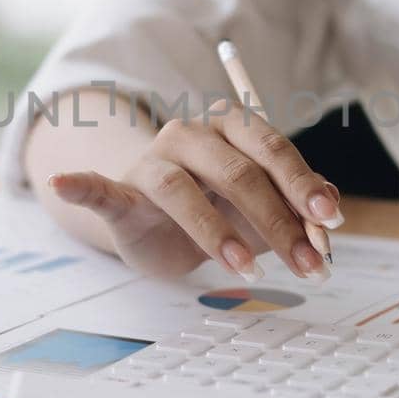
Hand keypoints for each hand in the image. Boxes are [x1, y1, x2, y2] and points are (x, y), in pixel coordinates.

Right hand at [43, 105, 341, 280]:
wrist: (161, 221)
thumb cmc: (221, 207)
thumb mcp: (264, 208)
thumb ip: (298, 208)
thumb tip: (330, 215)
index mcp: (232, 127)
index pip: (272, 149)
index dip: (303, 184)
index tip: (331, 220)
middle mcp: (190, 135)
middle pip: (237, 173)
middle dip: (277, 222)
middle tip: (307, 265)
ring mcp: (152, 162)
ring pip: (182, 190)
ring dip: (218, 232)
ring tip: (248, 270)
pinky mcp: (120, 193)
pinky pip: (98, 187)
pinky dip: (81, 185)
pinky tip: (66, 184)